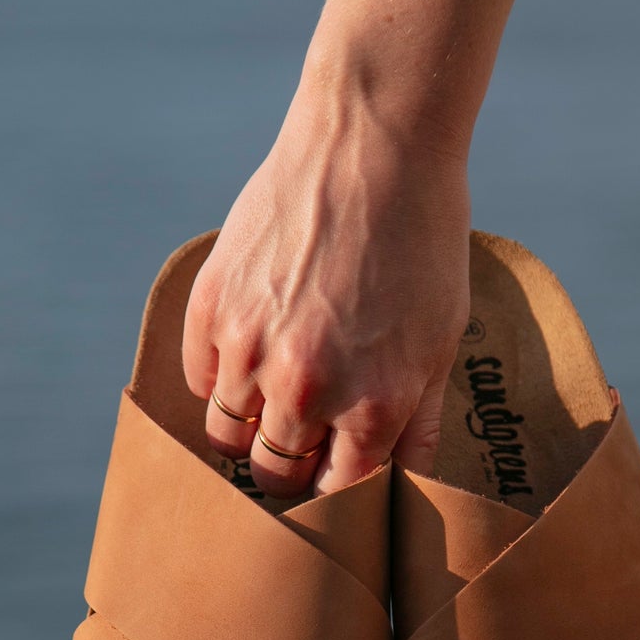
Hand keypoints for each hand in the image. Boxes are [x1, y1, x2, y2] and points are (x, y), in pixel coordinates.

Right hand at [183, 84, 470, 496]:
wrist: (374, 144)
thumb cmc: (422, 241)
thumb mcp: (441, 339)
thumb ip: (418, 422)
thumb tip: (405, 485)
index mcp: (371, 406)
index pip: (336, 494)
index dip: (338, 495)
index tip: (336, 479)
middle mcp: (305, 389)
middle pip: (275, 475)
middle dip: (290, 470)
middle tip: (302, 448)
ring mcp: (250, 347)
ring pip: (226, 435)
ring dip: (249, 428)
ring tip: (272, 402)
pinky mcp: (212, 306)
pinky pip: (199, 379)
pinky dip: (218, 379)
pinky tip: (250, 353)